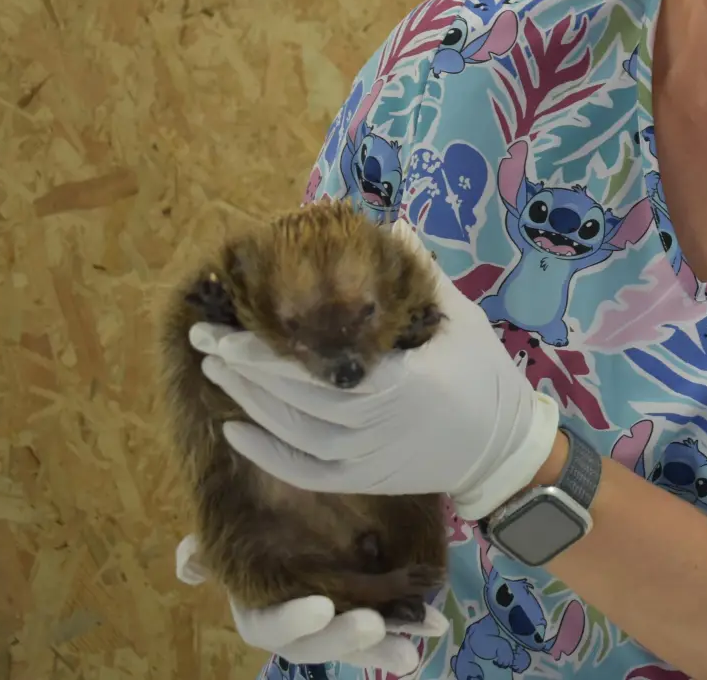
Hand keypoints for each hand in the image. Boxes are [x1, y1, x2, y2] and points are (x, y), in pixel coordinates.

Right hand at [174, 535, 445, 672]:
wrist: (290, 504)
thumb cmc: (256, 519)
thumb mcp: (233, 529)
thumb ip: (209, 548)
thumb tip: (187, 564)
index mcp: (260, 607)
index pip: (269, 626)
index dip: (292, 621)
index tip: (320, 607)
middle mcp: (298, 623)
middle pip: (318, 646)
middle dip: (345, 640)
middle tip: (372, 624)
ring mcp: (334, 621)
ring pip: (355, 645)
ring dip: (383, 648)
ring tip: (413, 650)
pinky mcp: (366, 610)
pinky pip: (387, 627)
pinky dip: (409, 629)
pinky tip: (437, 626)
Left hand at [189, 263, 560, 519]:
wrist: (502, 450)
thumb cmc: (484, 378)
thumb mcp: (463, 321)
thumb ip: (425, 276)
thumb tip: (394, 226)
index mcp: (399, 382)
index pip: (316, 369)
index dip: (268, 354)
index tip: (231, 329)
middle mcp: (375, 425)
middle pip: (293, 400)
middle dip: (242, 369)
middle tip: (204, 338)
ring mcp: (366, 458)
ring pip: (292, 434)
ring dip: (248, 403)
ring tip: (214, 370)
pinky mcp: (363, 480)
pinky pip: (305, 473)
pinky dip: (267, 456)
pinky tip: (234, 430)